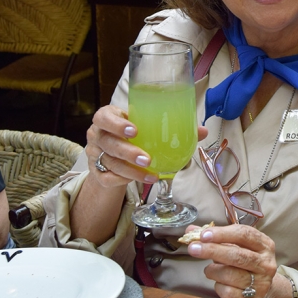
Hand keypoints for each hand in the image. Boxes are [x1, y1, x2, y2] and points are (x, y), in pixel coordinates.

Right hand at [86, 104, 208, 187]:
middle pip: (108, 142)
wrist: (114, 160)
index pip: (104, 117)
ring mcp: (95, 155)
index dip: (117, 123)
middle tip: (147, 159)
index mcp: (108, 118)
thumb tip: (202, 131)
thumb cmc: (134, 138)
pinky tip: (141, 180)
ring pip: (109, 163)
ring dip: (131, 170)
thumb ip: (172, 128)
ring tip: (152, 175)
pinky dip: (124, 181)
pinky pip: (107, 178)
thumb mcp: (147, 129)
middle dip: (128, 152)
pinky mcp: (97, 173)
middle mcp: (97, 135)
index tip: (134, 131)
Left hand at [186, 224, 278, 297]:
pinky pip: (228, 292)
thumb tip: (191, 230)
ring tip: (209, 270)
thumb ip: (214, 237)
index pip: (244, 234)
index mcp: (264, 245)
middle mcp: (266, 263)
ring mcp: (261, 283)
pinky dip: (218, 286)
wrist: (259, 290)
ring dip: (213, 271)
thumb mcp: (234, 246)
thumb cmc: (243, 264)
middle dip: (212, 250)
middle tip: (193, 249)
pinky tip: (220, 283)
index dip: (222, 233)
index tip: (204, 235)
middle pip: (237, 255)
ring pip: (230, 274)